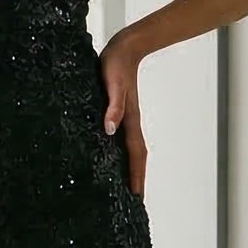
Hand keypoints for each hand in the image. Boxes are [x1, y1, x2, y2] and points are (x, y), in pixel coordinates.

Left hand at [97, 29, 147, 195]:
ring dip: (130, 167)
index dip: (136, 175)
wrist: (123, 47)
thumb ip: (113, 106)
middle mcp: (129, 122)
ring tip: (126, 185)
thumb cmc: (116, 65)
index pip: (136, 154)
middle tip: (134, 200)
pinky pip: (122, 138)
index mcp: (130, 120)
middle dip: (137, 177)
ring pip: (130, 148)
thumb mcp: (112, 85)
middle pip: (136, 156)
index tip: (137, 196)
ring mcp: (125, 117)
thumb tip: (110, 130)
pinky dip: (120, 152)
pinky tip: (111, 156)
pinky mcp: (117, 111)